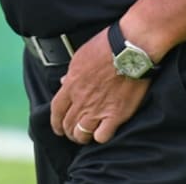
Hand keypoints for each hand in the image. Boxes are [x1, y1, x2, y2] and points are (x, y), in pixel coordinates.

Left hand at [50, 28, 149, 144]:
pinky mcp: (116, 115)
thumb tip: (63, 81)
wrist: (129, 50)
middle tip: (73, 133)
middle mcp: (81, 100)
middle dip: (68, 131)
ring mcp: (98, 109)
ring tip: (86, 136)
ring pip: (82, 134)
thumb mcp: (81, 56)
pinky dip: (100, 137)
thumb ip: (71, 73)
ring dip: (82, 137)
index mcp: (71, 85)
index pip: (56, 110)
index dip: (55, 122)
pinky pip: (102, 136)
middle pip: (68, 124)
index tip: (58, 127)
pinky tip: (103, 132)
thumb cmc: (106, 48)